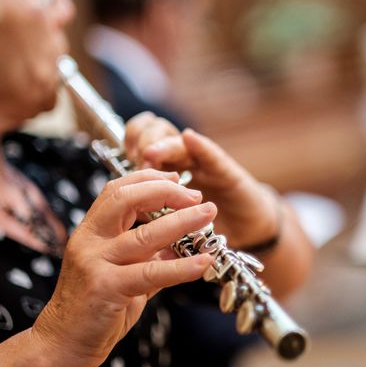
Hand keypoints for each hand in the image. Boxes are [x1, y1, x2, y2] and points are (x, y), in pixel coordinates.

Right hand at [31, 169, 215, 366]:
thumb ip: (149, 255)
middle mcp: (90, 240)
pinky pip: (151, 273)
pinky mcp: (106, 288)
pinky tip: (203, 262)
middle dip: (165, 191)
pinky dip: (181, 266)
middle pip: (126, 199)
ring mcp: (95, 263)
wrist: (61, 343)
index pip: (118, 190)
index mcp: (91, 230)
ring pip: (144, 235)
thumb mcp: (121, 271)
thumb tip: (183, 242)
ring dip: (182, 221)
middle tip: (196, 196)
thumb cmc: (94, 305)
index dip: (149, 179)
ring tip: (208, 214)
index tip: (178, 180)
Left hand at [125, 112, 277, 247]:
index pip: (144, 141)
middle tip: (135, 155)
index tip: (123, 152)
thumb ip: (149, 213)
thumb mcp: (170, 224)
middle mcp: (185, 161)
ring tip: (151, 152)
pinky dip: (200, 146)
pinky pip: (212, 155)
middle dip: (143, 139)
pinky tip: (189, 138)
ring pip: (181, 142)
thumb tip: (118, 215)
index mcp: (167, 169)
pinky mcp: (228, 173)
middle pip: (159, 133)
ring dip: (164, 144)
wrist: (247, 232)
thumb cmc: (207, 226)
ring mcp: (206, 164)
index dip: (132, 140)